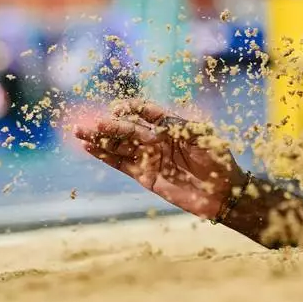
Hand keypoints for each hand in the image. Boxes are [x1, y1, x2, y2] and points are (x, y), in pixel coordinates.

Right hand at [74, 99, 243, 220]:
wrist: (222, 193)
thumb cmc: (218, 160)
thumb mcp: (202, 137)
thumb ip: (177, 127)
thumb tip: (153, 122)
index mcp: (172, 126)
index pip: (147, 112)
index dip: (132, 108)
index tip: (118, 107)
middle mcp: (157, 139)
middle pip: (128, 129)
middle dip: (109, 125)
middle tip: (90, 123)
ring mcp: (149, 157)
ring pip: (119, 145)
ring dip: (100, 139)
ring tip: (80, 132)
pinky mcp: (145, 176)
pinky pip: (121, 163)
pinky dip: (105, 156)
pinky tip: (90, 148)